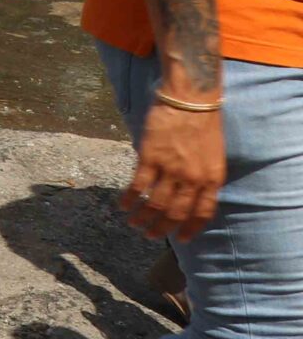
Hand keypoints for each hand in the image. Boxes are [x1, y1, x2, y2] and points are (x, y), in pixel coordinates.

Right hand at [123, 101, 224, 239]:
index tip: (181, 239)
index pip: (202, 213)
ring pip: (156, 203)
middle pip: (176, 213)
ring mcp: (171, 169)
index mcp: (212, 179)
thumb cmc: (204, 124)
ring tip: (134, 223)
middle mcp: (193, 179)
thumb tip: (188, 195)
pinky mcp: (151, 158)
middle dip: (161, 228)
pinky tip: (124, 204)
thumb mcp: (213, 156)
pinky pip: (138, 186)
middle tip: (150, 235)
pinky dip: (130, 198)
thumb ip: (204, 177)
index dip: (190, 228)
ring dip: (143, 217)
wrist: (191, 99)